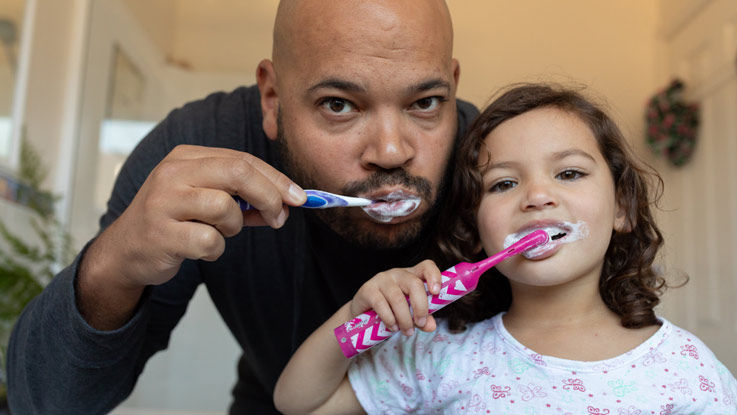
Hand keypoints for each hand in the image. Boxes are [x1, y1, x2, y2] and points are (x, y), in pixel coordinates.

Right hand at [84, 144, 306, 289]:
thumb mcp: (205, 200)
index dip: (277, 179)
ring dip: (234, 227)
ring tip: (219, 233)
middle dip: (269, 196)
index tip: (299, 198)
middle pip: (238, 173)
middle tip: (279, 218)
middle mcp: (172, 173)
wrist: (126, 250)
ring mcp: (163, 202)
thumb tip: (287, 203)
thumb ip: (243, 198)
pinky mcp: (160, 233)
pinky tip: (200, 249)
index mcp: (186, 157)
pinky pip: (210, 241)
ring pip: (225, 208)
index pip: (243, 160)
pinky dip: (215, 250)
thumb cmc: (173, 221)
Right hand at [349, 260, 442, 336]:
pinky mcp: (368, 289)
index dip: (434, 276)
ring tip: (407, 331)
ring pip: (398, 298)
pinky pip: (381, 304)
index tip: (437, 292)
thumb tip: (431, 326)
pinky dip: (390, 319)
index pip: (426, 267)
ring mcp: (382, 279)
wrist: (363, 314)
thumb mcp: (410, 313)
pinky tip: (393, 327)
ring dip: (405, 319)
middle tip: (420, 323)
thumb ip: (423, 318)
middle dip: (421, 307)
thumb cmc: (391, 310)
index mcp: (412, 275)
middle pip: (414, 284)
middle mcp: (397, 274)